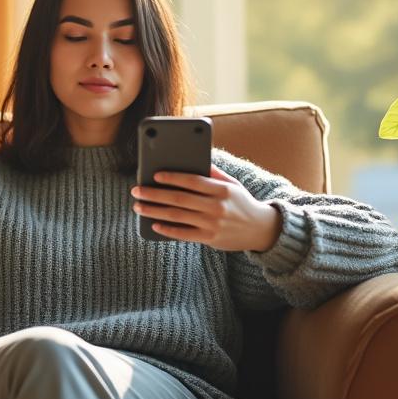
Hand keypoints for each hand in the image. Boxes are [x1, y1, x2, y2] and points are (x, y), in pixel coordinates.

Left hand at [131, 165, 281, 251]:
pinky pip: (184, 234)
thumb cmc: (241, 202)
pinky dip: (167, 230)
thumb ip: (213, 173)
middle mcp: (217, 207)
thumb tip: (193, 159)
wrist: (260, 229)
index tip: (155, 175)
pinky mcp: (210, 239)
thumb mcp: (232, 184)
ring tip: (139, 207)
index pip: (193, 181)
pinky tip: (154, 224)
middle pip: (179, 199)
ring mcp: (213, 224)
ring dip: (154, 211)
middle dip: (155, 194)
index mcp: (222, 190)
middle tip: (136, 191)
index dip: (172, 178)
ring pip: (177, 217)